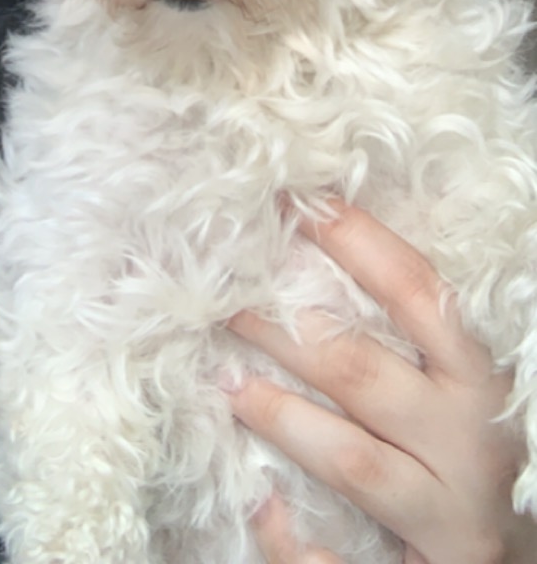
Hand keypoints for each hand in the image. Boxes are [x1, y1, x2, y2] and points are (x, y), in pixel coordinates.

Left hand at [222, 198, 532, 563]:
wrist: (516, 558)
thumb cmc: (471, 450)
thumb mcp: (458, 386)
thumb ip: (410, 328)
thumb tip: (324, 235)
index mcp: (479, 382)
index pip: (416, 292)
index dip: (354, 241)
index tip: (295, 203)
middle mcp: (468, 445)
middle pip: (363, 373)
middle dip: (288, 329)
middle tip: (225, 293)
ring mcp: (446, 516)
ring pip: (352, 459)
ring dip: (281, 414)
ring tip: (224, 379)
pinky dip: (295, 540)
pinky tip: (259, 505)